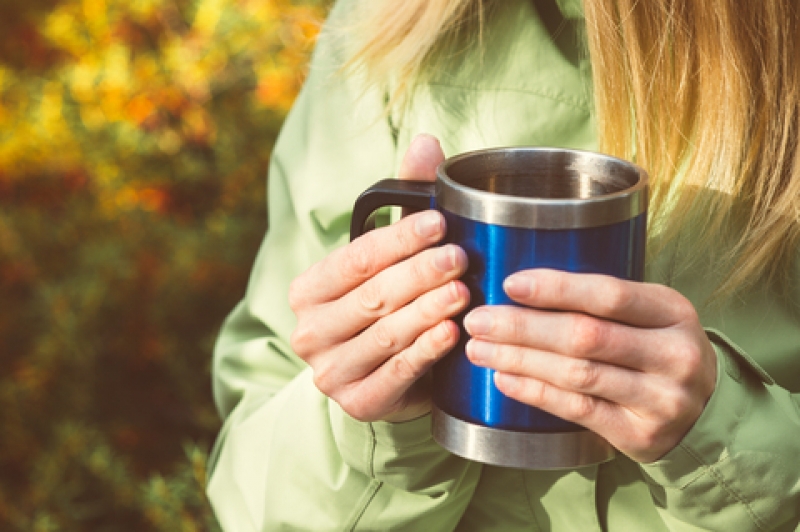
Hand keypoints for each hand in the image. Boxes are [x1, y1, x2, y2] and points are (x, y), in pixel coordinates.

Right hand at [289, 135, 469, 422]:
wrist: (381, 378)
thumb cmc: (385, 306)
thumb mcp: (390, 256)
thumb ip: (405, 201)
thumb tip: (426, 141)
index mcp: (309, 288)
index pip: (356, 257)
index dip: (399, 239)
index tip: (440, 223)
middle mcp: (310, 330)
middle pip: (372, 295)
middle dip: (419, 274)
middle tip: (459, 258)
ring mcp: (330, 371)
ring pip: (385, 333)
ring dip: (427, 310)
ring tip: (463, 292)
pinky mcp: (357, 403)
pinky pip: (395, 374)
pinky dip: (425, 352)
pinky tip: (451, 333)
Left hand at [463, 269, 716, 462]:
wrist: (704, 412)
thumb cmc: (657, 350)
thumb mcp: (650, 315)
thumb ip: (602, 300)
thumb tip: (521, 286)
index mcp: (673, 310)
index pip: (609, 294)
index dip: (556, 288)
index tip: (510, 284)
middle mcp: (674, 354)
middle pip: (586, 336)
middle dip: (523, 327)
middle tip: (478, 320)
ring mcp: (661, 399)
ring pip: (577, 375)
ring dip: (520, 359)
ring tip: (480, 349)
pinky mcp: (640, 435)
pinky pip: (577, 409)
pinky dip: (535, 392)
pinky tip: (504, 379)